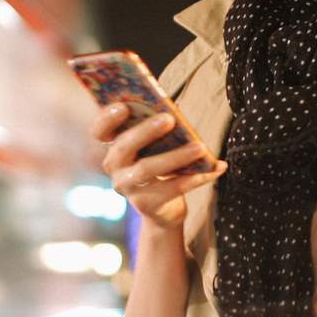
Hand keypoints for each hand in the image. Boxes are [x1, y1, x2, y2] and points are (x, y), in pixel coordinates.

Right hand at [92, 104, 224, 230]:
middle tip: (169, 119)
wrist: (163, 209)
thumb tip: (176, 114)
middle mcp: (115, 167)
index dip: (107, 118)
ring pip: (148, 168)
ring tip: (200, 147)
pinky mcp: (146, 204)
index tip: (123, 106)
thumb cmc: (160, 166)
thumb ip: (157, 129)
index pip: (100, 131)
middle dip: (146, 131)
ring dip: (176, 156)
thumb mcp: (155, 147)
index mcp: (114, 146)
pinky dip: (198, 176)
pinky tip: (217, 167)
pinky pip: (174, 187)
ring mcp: (128, 187)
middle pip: (124, 147)